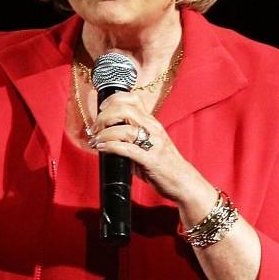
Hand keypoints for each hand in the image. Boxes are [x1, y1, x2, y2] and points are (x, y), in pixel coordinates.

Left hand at [86, 92, 211, 204]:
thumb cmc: (162, 163)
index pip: (132, 98)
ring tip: (96, 141)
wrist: (183, 181)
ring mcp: (153, 143)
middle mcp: (153, 128)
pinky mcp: (151, 159)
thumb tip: (104, 133)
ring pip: (124, 129)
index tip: (101, 109)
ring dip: (104, 134)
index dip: (113, 100)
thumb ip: (131, 135)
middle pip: (124, 109)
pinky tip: (102, 148)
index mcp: (151, 122)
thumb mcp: (148, 142)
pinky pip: (127, 148)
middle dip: (104, 117)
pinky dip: (110, 146)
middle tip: (95, 129)